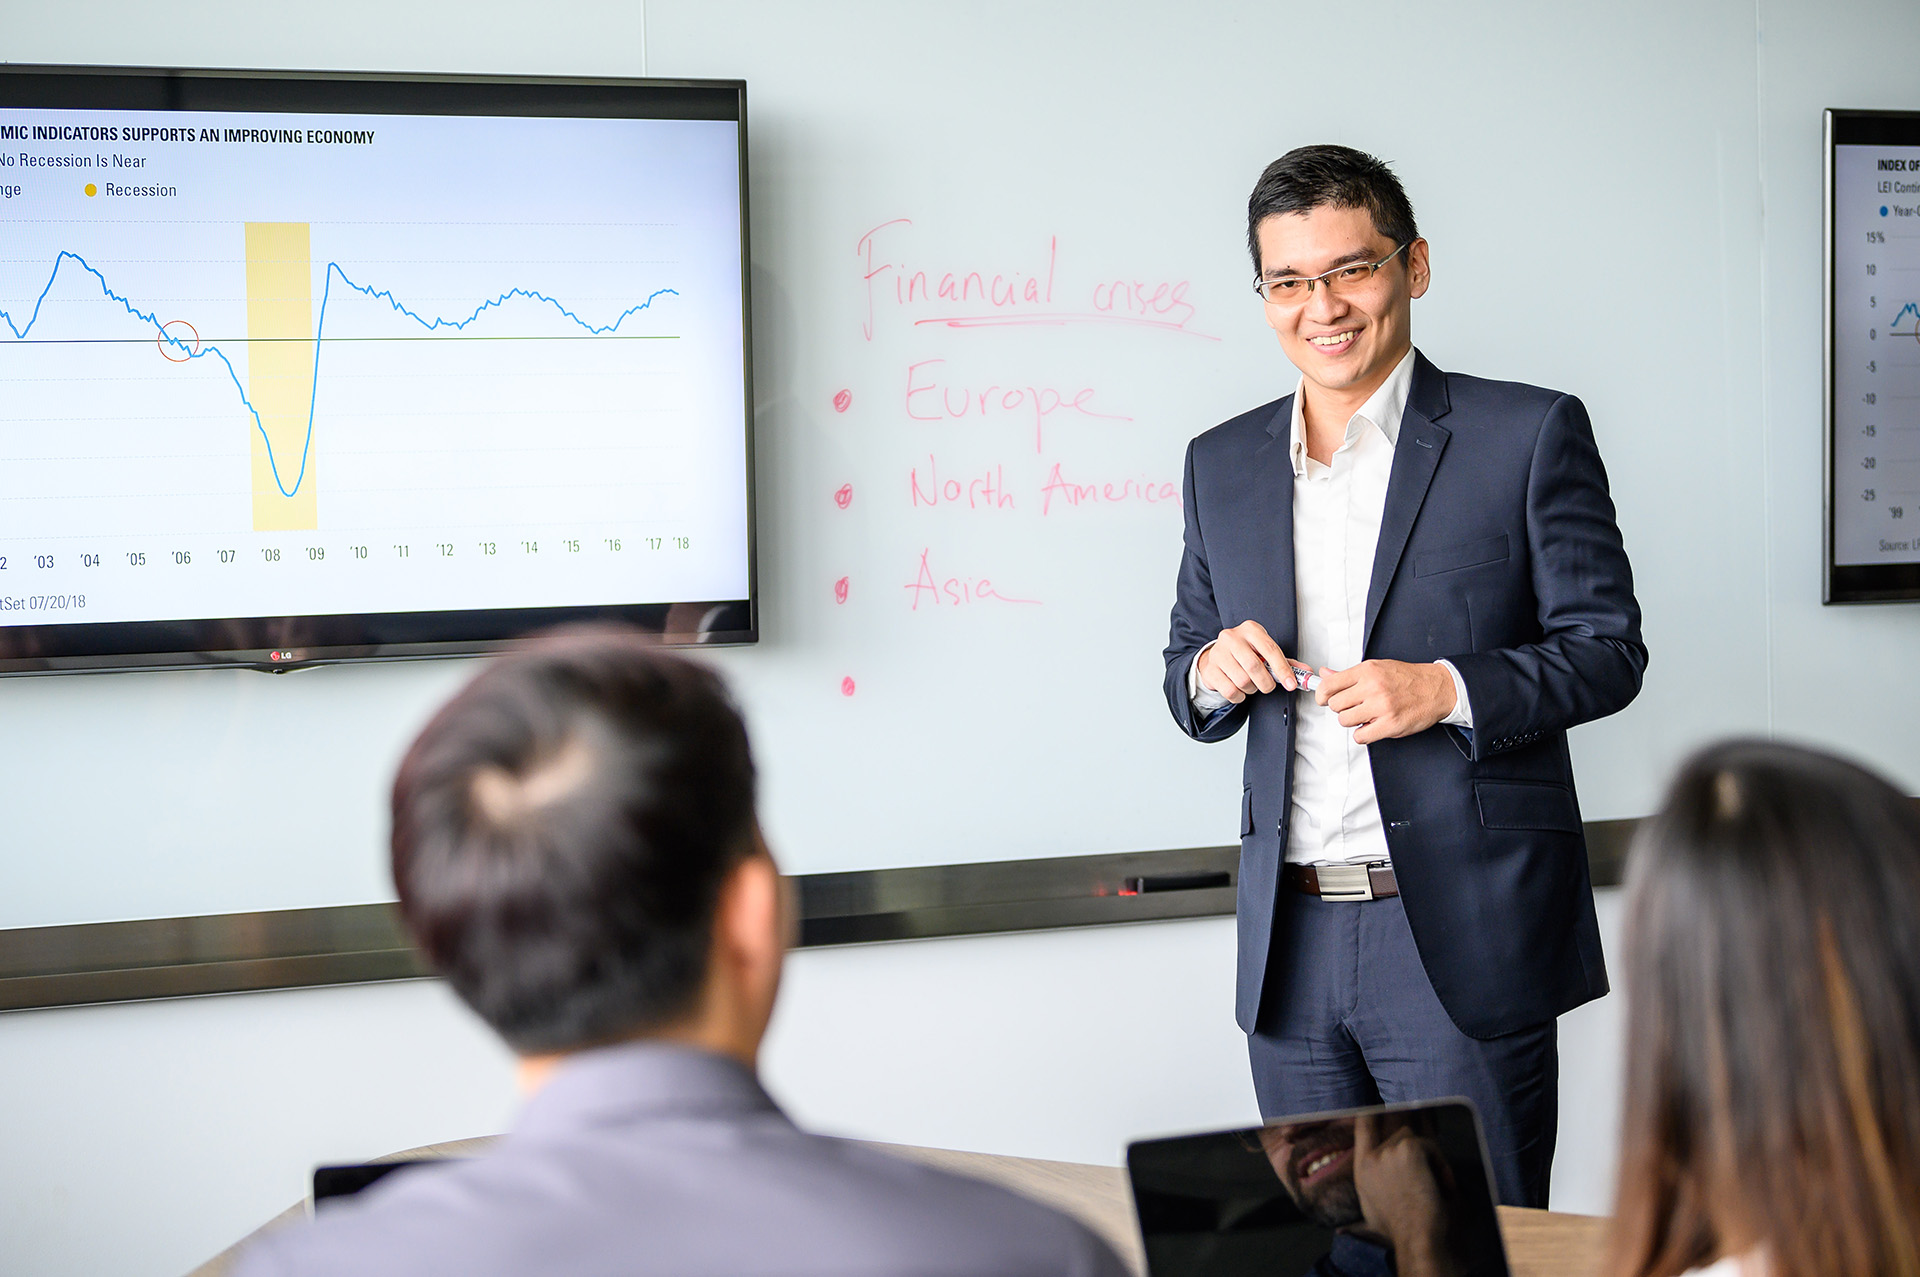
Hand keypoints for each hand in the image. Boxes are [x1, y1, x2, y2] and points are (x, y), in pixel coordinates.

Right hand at [1197, 621, 1295, 702]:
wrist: (1217, 656)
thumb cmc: (1245, 653)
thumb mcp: (1264, 652)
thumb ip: (1285, 662)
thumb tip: (1305, 672)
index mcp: (1250, 629)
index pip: (1270, 649)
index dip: (1283, 669)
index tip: (1290, 683)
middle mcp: (1232, 638)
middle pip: (1254, 666)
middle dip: (1266, 683)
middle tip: (1268, 686)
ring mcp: (1218, 653)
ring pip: (1242, 681)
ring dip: (1251, 689)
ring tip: (1251, 684)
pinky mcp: (1210, 670)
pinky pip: (1230, 691)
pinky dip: (1239, 696)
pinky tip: (1239, 689)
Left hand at [1315, 660, 1454, 743]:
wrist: (1436, 688)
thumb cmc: (1407, 678)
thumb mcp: (1377, 668)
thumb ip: (1349, 675)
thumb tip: (1325, 674)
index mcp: (1367, 671)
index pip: (1329, 685)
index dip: (1322, 695)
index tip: (1323, 699)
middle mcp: (1372, 687)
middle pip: (1335, 705)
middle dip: (1342, 708)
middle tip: (1354, 707)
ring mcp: (1381, 707)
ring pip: (1345, 721)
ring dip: (1353, 721)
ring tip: (1366, 715)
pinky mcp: (1390, 725)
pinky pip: (1360, 736)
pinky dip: (1363, 734)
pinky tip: (1372, 726)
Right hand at [1352, 1115, 1455, 1276]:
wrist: (1415, 1237)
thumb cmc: (1398, 1230)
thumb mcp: (1370, 1211)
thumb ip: (1365, 1195)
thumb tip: (1344, 1223)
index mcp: (1361, 1167)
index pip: (1363, 1123)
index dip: (1376, 1111)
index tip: (1386, 1107)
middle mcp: (1371, 1155)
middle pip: (1394, 1122)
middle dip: (1412, 1128)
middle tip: (1427, 1136)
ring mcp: (1389, 1149)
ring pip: (1415, 1135)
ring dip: (1429, 1153)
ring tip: (1438, 1180)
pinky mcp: (1409, 1148)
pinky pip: (1430, 1145)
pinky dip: (1441, 1164)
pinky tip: (1443, 1184)